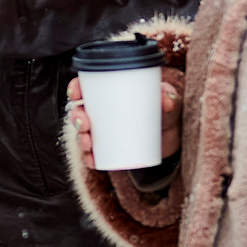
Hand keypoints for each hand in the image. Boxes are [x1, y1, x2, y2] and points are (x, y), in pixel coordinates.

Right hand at [66, 71, 185, 162]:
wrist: (170, 141)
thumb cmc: (165, 114)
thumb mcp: (169, 105)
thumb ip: (170, 99)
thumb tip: (166, 98)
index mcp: (111, 93)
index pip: (86, 86)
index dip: (75, 88)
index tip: (75, 94)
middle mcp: (102, 112)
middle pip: (80, 111)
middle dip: (76, 117)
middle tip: (86, 123)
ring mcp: (104, 132)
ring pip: (83, 133)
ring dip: (80, 138)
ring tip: (89, 143)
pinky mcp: (108, 150)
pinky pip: (93, 155)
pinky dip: (90, 159)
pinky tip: (93, 160)